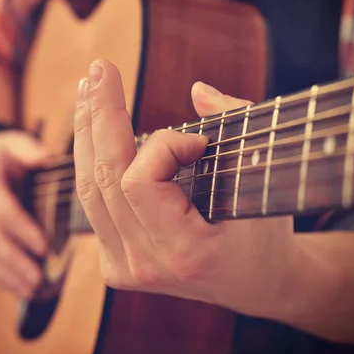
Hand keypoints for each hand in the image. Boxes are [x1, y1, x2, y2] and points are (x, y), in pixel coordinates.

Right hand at [0, 130, 48, 298]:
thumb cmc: (5, 152)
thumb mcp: (17, 142)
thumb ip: (31, 150)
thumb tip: (47, 159)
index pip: (2, 209)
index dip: (22, 229)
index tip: (43, 246)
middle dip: (16, 261)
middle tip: (39, 278)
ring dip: (7, 275)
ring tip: (32, 289)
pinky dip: (0, 277)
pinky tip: (19, 289)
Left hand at [73, 60, 296, 315]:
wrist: (256, 283)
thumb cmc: (265, 230)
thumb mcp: (262, 177)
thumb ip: (236, 124)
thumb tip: (196, 90)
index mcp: (187, 254)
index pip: (141, 182)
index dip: (164, 144)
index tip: (198, 139)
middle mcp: (147, 266)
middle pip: (105, 178)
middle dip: (101, 115)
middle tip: (100, 69)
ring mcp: (126, 270)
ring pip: (89, 189)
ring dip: (88, 133)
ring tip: (90, 90)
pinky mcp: (115, 266)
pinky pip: (93, 203)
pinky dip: (92, 162)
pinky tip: (93, 131)